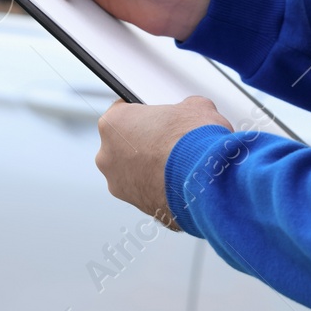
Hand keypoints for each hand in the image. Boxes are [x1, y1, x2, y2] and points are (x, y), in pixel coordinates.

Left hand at [95, 96, 233, 230]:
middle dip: (144, 142)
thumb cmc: (193, 142)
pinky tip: (176, 180)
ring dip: (148, 166)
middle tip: (169, 141)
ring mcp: (117, 182)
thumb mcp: (196, 107)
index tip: (157, 118)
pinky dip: (156, 186)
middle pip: (124, 143)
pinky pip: (143, 189)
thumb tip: (189, 112)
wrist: (204, 178)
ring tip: (176, 164)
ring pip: (131, 170)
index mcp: (112, 124)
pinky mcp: (133, 203)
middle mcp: (106, 154)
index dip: (145, 113)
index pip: (124, 111)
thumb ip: (182, 108)